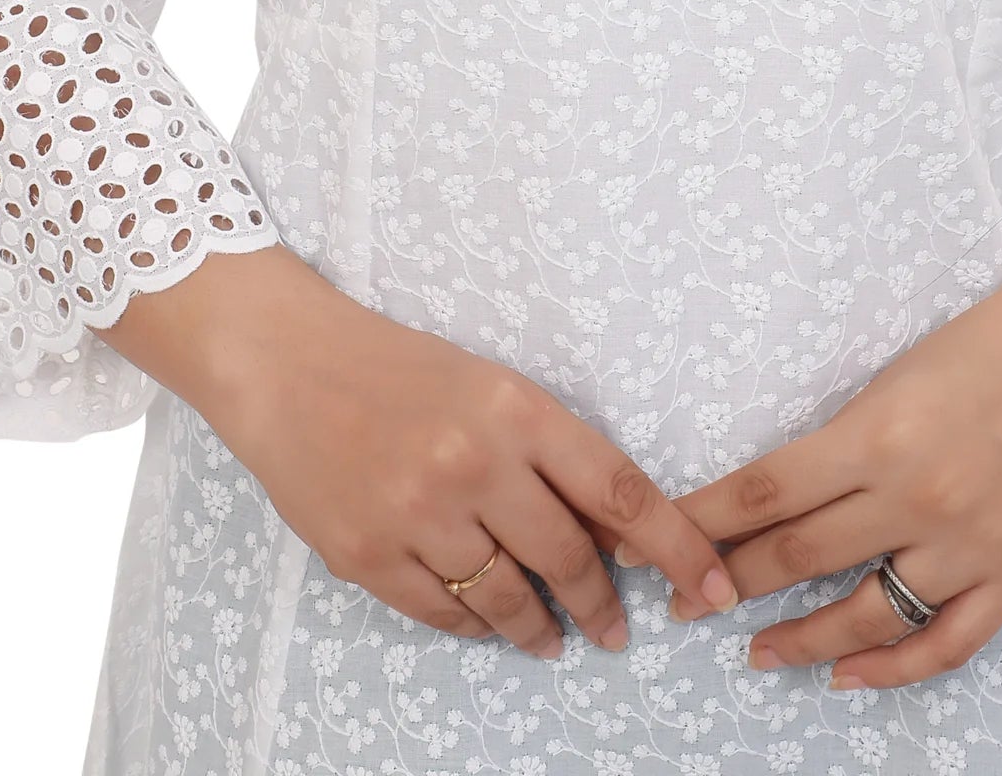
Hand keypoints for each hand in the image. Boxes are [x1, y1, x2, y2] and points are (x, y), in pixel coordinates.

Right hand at [175, 248, 740, 662]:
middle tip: (618, 629)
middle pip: (569, 558)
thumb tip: (615, 531)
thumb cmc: (399, 368)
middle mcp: (474, 463)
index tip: (713, 588)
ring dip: (541, 627)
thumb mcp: (490, 387)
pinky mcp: (368, 556)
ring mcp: (418, 515)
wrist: (288, 364)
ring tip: (556, 637)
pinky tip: (488, 624)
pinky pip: (444, 615)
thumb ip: (550, 454)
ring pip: (508, 599)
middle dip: (604, 604)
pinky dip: (475, 627)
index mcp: (516, 408)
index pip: (622, 491)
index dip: (678, 548)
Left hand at [650, 235, 1001, 690]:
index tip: (658, 545)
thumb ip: (842, 442)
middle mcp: (917, 496)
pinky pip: (944, 643)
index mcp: (876, 434)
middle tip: (685, 603)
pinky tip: (847, 675)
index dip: (704, 525)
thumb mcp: (893, 378)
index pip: (765, 492)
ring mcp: (968, 542)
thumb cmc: (981, 345)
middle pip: (800, 557)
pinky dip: (891, 668)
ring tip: (756, 652)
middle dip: (730, 583)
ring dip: (802, 641)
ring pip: (865, 615)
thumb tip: (773, 496)